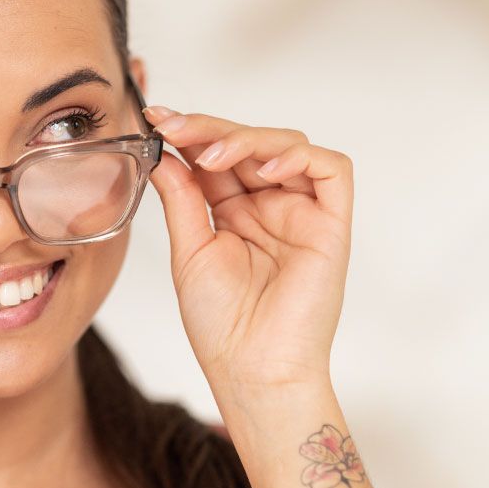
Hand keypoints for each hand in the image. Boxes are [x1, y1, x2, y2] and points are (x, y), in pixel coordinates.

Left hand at [143, 106, 353, 389]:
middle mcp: (269, 206)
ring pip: (287, 145)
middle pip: (249, 143)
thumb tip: (163, 153)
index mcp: (234, 212)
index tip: (157, 118)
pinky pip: (331, 170)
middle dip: (210, 129)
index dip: (191, 134)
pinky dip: (298, 157)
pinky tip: (263, 170)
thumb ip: (182, 197)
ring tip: (211, 156)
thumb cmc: (222, 325)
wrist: (252, 370)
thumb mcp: (189, 250)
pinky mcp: (331, 224)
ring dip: (246, 139)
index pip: (216, 156)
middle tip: (176, 126)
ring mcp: (301, 212)